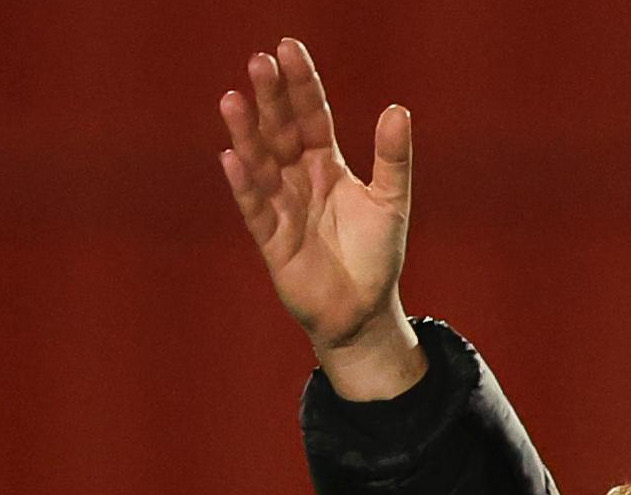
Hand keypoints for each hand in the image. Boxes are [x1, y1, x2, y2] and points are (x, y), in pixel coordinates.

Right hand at [217, 38, 425, 396]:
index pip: (311, 115)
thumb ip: (393, 159)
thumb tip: (398, 109)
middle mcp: (298, 179)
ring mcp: (282, 207)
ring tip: (233, 99)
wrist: (363, 311)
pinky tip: (231, 158)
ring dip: (247, 133)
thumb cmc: (374, 255)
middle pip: (280, 131)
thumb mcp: (390, 202)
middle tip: (260, 62)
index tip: (288, 47)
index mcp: (325, 163)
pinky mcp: (273, 241)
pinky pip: (256, 208)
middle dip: (271, 99)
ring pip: (261, 163)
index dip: (301, 84)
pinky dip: (245, 184)